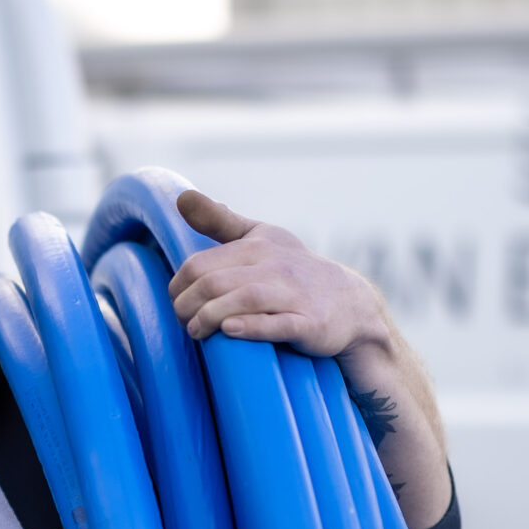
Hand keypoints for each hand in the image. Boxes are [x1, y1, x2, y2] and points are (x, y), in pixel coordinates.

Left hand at [168, 189, 390, 359]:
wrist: (351, 304)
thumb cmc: (295, 271)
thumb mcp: (261, 238)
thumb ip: (220, 221)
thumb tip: (181, 197)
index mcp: (257, 247)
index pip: (200, 264)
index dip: (178, 287)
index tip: (177, 304)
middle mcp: (274, 266)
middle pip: (215, 283)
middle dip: (188, 306)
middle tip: (183, 322)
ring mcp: (294, 295)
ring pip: (244, 300)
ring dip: (211, 318)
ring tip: (196, 332)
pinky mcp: (310, 323)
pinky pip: (278, 324)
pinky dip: (252, 327)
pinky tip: (230, 330)